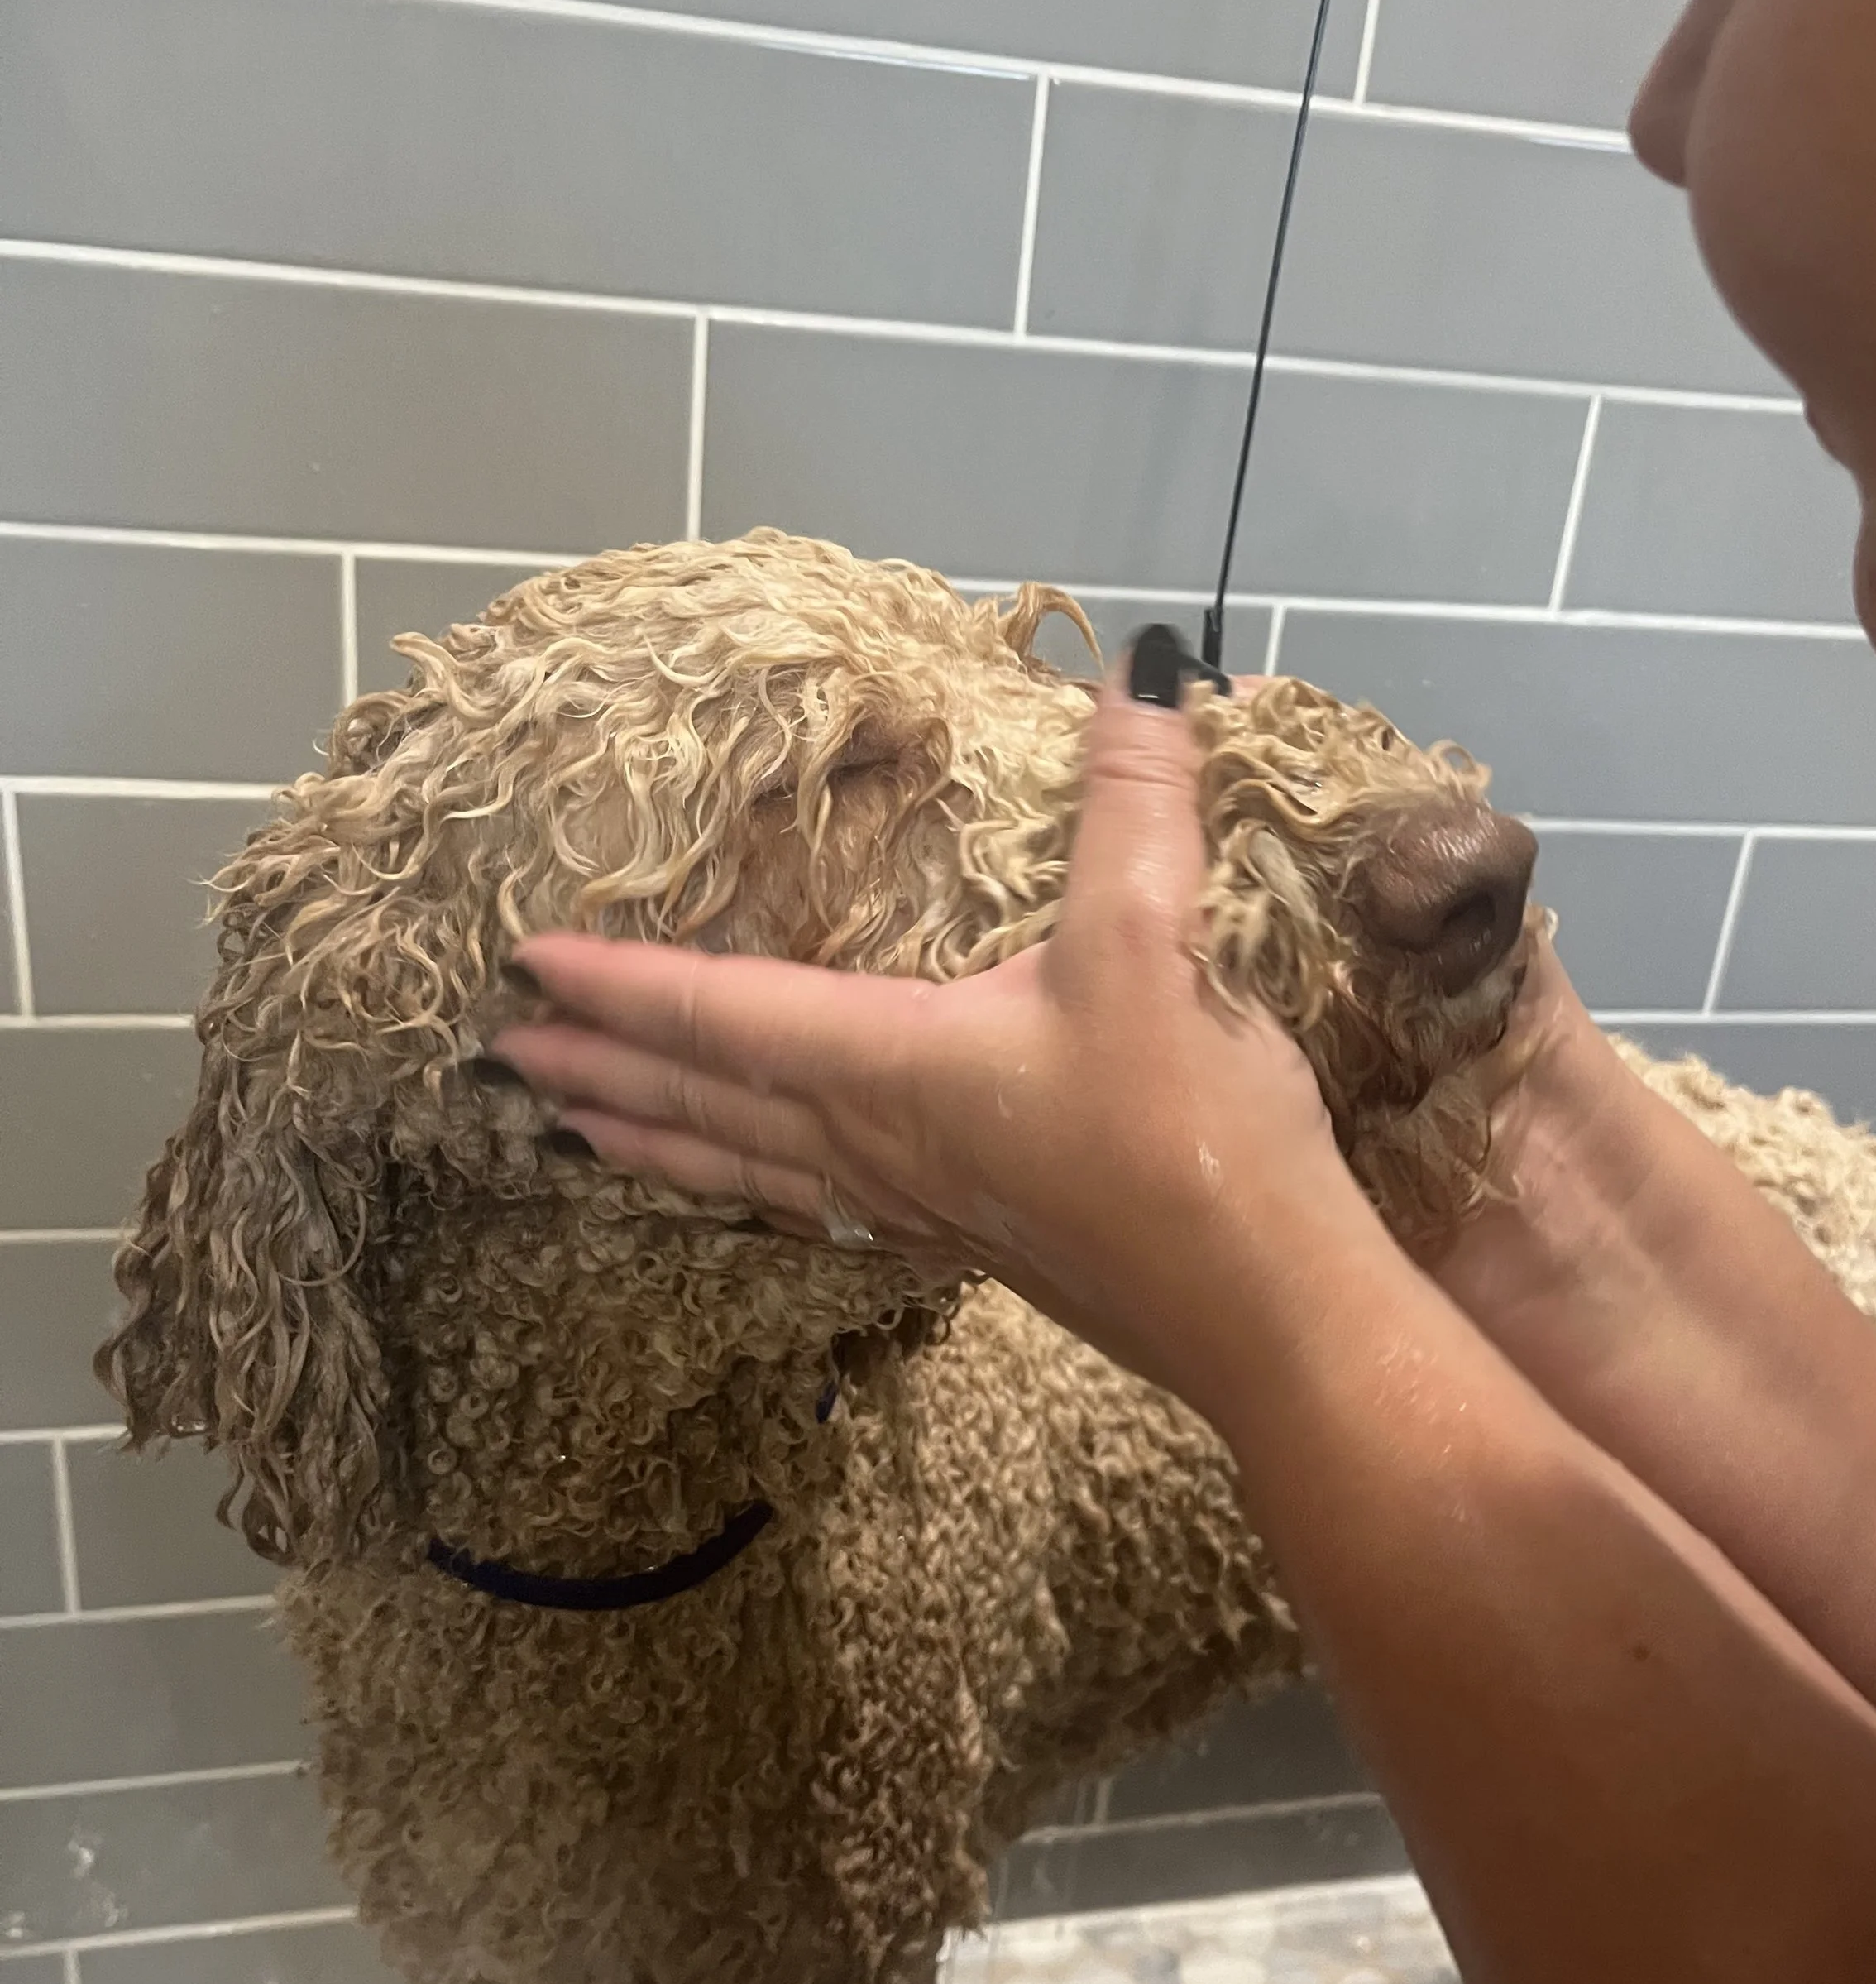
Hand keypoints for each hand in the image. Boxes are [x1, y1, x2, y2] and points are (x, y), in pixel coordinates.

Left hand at [494, 676, 1375, 1418]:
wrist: (1265, 1313)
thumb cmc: (1189, 1138)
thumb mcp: (1157, 948)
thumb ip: (1136, 806)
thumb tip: (1143, 670)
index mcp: (891, 1066)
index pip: (721, 1016)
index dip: (623, 981)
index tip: (525, 962)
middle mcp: (875, 1143)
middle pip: (704, 1101)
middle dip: (603, 1065)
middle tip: (502, 1054)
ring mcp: (913, 1205)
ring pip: (746, 1166)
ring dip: (654, 1136)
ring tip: (572, 1127)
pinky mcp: (964, 1242)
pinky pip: (809, 1205)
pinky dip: (742, 1184)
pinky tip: (753, 1190)